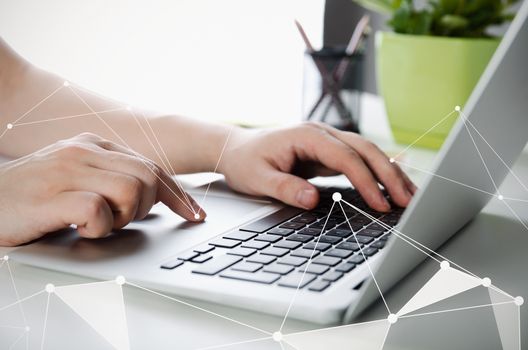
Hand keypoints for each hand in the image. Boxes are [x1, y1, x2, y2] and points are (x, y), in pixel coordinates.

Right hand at [0, 133, 202, 245]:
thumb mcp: (75, 179)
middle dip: (146, 208)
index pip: (151, 166)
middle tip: (119, 221)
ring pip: (131, 191)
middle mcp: (83, 151)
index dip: (178, 194)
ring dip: (122, 218)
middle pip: (148, 178)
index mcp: (92, 145)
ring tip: (95, 224)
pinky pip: (98, 211)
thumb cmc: (31, 199)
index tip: (194, 214)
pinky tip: (79, 230)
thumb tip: (155, 196)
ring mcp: (66, 170)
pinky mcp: (51, 195)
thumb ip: (110, 179)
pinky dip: (97, 228)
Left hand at [219, 122, 415, 210]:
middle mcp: (321, 133)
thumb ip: (285, 188)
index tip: (380, 204)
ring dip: (390, 173)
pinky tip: (391, 188)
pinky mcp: (328, 152)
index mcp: (306, 135)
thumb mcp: (258, 179)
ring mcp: (327, 141)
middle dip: (389, 175)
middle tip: (408, 201)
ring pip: (368, 153)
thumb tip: (313, 199)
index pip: (345, 157)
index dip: (366, 180)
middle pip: (365, 149)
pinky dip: (378, 174)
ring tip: (410, 195)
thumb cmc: (245, 162)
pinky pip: (360, 161)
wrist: (236, 149)